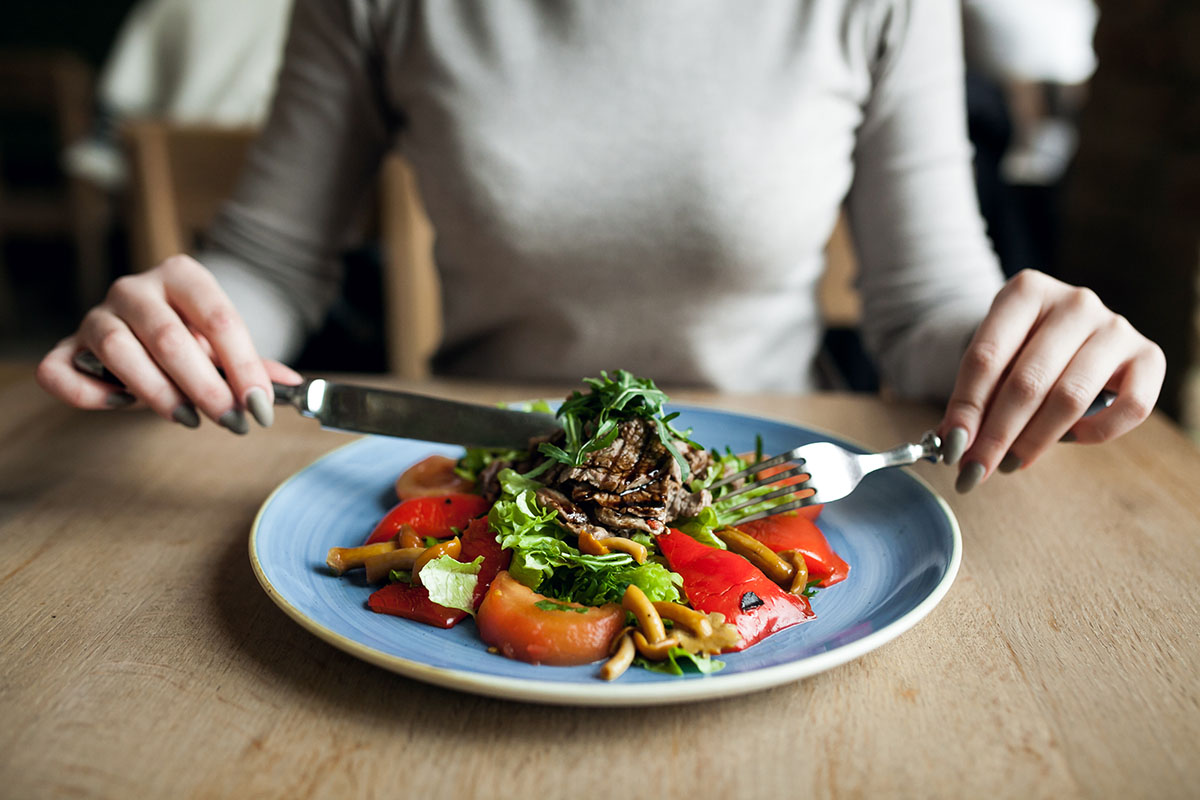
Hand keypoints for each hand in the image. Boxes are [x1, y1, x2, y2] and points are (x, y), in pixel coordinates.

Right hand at [36, 255, 300, 431]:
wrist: (148, 327)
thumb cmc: (192, 338)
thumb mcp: (226, 345)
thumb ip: (255, 365)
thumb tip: (292, 386)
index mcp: (182, 276)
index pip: (218, 319)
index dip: (243, 366)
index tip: (261, 406)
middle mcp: (134, 288)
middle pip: (169, 336)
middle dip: (205, 387)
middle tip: (232, 421)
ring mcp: (96, 315)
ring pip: (116, 349)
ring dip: (156, 392)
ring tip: (188, 419)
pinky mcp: (67, 346)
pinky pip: (60, 370)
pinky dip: (88, 393)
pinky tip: (122, 404)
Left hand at [939, 270, 1164, 492]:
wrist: (1071, 330)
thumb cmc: (1022, 349)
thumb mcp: (992, 360)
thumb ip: (973, 397)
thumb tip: (952, 443)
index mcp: (1026, 290)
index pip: (986, 358)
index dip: (966, 409)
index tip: (951, 449)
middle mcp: (1075, 302)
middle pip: (1027, 382)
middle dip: (996, 435)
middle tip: (975, 471)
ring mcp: (1116, 326)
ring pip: (1070, 398)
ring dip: (1034, 441)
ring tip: (1009, 463)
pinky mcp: (1149, 356)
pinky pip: (1130, 407)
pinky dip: (1097, 432)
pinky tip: (1071, 439)